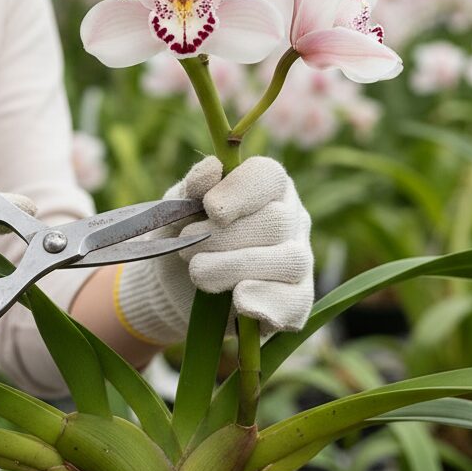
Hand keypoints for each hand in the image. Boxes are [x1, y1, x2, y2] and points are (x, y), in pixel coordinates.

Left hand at [114, 156, 313, 345]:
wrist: (173, 285)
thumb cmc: (182, 235)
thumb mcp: (177, 208)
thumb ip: (191, 187)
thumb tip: (212, 168)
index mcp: (265, 186)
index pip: (269, 176)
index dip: (241, 190)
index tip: (210, 208)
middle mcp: (290, 218)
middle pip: (277, 221)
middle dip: (225, 237)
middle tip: (187, 248)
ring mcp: (298, 258)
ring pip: (290, 260)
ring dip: (236, 267)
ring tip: (198, 273)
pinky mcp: (295, 299)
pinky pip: (297, 302)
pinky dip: (267, 302)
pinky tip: (239, 299)